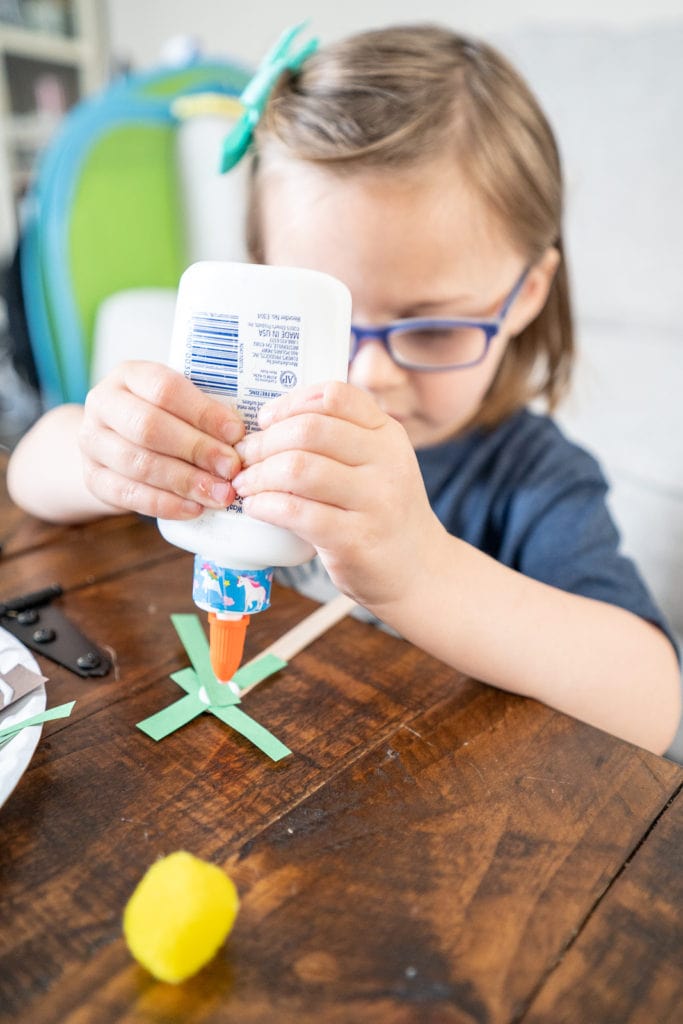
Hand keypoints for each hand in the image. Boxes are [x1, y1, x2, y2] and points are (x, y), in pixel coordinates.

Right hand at [79, 361, 244, 518]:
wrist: (112, 444)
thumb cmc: (160, 418)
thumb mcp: (177, 403)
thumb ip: (203, 412)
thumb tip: (243, 438)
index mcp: (129, 375)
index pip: (165, 388)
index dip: (203, 412)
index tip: (236, 433)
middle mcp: (103, 404)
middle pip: (149, 427)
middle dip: (196, 449)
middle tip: (231, 469)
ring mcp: (91, 442)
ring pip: (138, 463)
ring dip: (185, 482)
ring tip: (220, 494)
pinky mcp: (92, 478)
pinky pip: (128, 494)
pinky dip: (164, 504)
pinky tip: (194, 509)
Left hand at [232, 381, 445, 611]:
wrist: (417, 571)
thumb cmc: (382, 513)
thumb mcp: (378, 464)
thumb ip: (341, 438)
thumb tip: (271, 421)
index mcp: (388, 434)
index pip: (335, 395)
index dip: (290, 402)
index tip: (266, 420)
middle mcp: (386, 462)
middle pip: (309, 430)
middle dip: (264, 441)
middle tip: (245, 456)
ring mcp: (374, 501)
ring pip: (298, 469)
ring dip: (258, 475)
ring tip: (245, 484)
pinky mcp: (355, 540)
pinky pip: (295, 512)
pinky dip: (265, 506)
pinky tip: (255, 508)